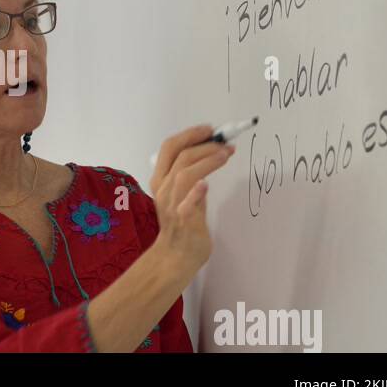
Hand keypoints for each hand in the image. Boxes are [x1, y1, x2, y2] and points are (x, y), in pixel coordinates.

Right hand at [148, 124, 234, 272]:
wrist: (175, 256)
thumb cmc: (181, 224)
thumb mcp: (180, 194)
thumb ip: (190, 176)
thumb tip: (210, 153)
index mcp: (160, 180)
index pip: (169, 147)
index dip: (189, 134)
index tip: (210, 130)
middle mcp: (163, 189)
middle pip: (180, 156)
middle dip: (205, 145)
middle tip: (225, 143)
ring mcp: (172, 205)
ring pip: (185, 174)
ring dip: (207, 161)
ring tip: (226, 154)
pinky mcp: (184, 221)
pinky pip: (186, 204)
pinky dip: (195, 192)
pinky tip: (205, 185)